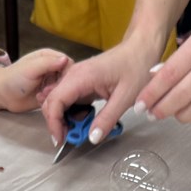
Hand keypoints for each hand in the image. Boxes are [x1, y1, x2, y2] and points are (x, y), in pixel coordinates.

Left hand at [0, 49, 70, 113]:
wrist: (3, 94)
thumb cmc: (14, 78)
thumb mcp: (32, 68)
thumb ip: (48, 63)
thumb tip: (66, 59)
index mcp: (50, 57)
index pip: (68, 62)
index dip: (67, 73)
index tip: (61, 81)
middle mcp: (53, 68)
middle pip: (68, 76)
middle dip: (61, 85)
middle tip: (49, 91)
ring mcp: (52, 82)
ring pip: (65, 88)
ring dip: (57, 94)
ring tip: (44, 95)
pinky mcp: (50, 94)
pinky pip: (59, 98)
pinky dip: (54, 101)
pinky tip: (44, 101)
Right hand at [41, 31, 163, 147]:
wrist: (139, 50)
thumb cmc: (135, 66)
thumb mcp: (125, 98)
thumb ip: (107, 119)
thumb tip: (93, 138)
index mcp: (82, 76)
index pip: (55, 101)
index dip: (54, 123)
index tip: (61, 139)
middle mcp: (74, 75)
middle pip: (51, 102)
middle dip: (58, 123)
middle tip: (73, 137)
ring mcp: (75, 78)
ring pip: (58, 102)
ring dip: (66, 119)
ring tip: (84, 127)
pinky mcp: (80, 82)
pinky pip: (69, 100)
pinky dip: (74, 113)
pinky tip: (88, 117)